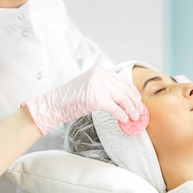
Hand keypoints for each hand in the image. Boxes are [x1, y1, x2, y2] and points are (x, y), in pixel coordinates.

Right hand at [23, 67, 142, 134]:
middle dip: (135, 102)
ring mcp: (97, 86)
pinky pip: (115, 108)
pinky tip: (124, 120)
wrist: (53, 105)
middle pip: (125, 89)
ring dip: (131, 109)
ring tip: (134, 117)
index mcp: (99, 72)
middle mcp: (99, 76)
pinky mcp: (95, 98)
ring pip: (123, 98)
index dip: (133, 92)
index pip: (123, 81)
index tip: (138, 101)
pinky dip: (122, 115)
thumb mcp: (90, 87)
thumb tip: (124, 99)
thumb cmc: (70, 99)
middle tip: (139, 111)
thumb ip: (105, 88)